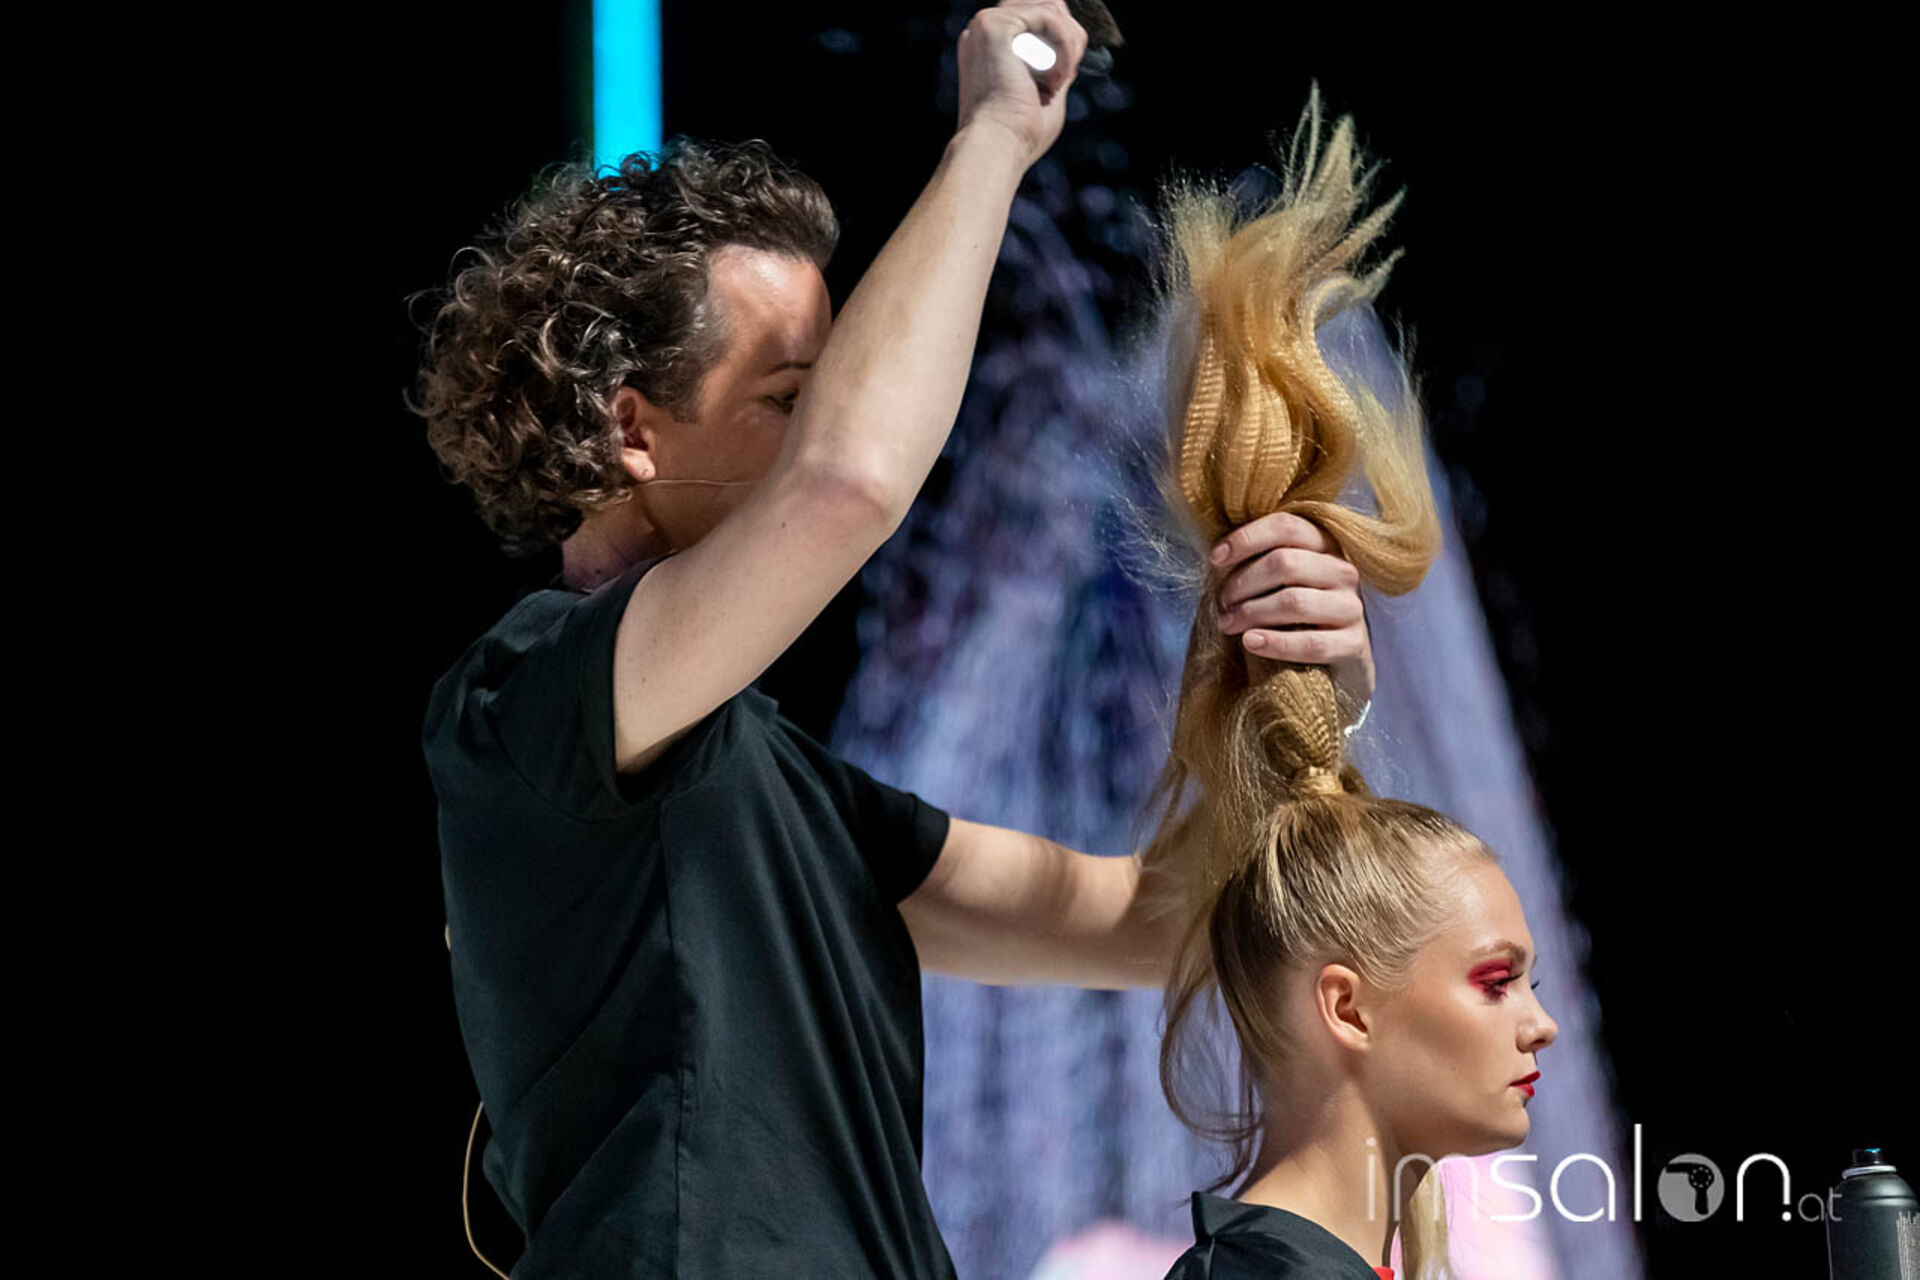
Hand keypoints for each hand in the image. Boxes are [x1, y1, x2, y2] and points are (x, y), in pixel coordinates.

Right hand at [955, 0, 1087, 168]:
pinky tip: (1056, 77)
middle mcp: (984, 32)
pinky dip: (1064, 47)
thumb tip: (1076, 41)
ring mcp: (986, 26)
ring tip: (1057, 81)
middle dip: (1067, 38)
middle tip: (1062, 79)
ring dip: (1068, 46)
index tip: (1061, 79)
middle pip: (1045, 6)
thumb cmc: (1020, 134)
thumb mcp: (1046, 90)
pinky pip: (1050, 16)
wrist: (998, 147)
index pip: (1035, 19)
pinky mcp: (995, 25)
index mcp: (990, 47)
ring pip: (1051, 8)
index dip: (1060, 40)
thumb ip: (1055, 62)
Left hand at [1211, 513, 1374, 703]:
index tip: (1215, 558)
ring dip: (1252, 612)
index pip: (1286, 527)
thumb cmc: (1294, 614)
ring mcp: (1351, 606)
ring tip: (1228, 624)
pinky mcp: (1354, 643)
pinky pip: (1311, 643)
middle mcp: (1342, 570)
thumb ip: (1258, 562)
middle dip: (1243, 582)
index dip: (1246, 539)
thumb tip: (1218, 557)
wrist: (1334, 663)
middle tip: (1222, 602)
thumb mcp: (1279, 581)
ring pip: (1294, 601)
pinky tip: (1251, 641)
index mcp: (1324, 544)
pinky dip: (1276, 643)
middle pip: (1285, 563)